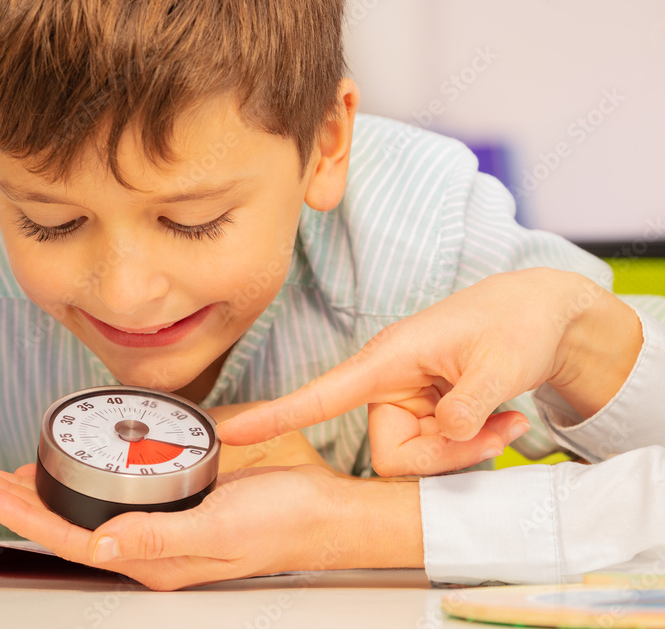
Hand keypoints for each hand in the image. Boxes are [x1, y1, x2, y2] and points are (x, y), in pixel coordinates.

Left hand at [0, 463, 421, 589]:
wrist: (325, 506)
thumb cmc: (282, 526)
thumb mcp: (221, 533)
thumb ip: (162, 539)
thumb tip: (101, 545)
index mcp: (152, 556)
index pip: (70, 539)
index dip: (22, 517)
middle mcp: (147, 536)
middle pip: (67, 521)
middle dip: (16, 501)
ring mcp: (159, 510)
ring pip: (86, 500)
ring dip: (41, 484)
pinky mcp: (176, 483)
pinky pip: (119, 475)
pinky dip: (84, 463)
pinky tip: (66, 449)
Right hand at [219, 268, 641, 475]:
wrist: (539, 313)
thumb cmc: (515, 321)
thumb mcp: (501, 363)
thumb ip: (470, 405)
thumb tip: (450, 437)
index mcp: (388, 359)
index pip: (322, 394)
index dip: (278, 416)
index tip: (233, 433)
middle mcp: (387, 382)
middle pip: (391, 453)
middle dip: (443, 456)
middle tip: (494, 431)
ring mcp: (405, 400)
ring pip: (416, 459)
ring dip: (466, 450)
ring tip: (507, 418)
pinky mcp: (423, 411)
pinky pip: (435, 451)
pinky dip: (474, 445)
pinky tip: (503, 418)